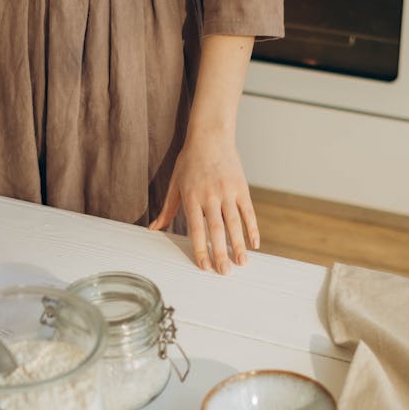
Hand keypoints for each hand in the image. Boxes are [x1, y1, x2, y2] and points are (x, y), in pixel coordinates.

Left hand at [148, 128, 259, 273]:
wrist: (210, 136)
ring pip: (235, 223)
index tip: (205, 267)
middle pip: (217, 230)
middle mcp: (210, 196)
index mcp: (192, 197)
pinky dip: (253, 228)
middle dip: (221, 253)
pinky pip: (248, 212)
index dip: (201, 250)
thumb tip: (153, 229)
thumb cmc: (190, 161)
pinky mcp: (241, 188)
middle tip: (225, 273)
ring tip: (242, 263)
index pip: (197, 229)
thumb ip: (167, 209)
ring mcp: (228, 192)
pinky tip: (255, 244)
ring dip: (239, 245)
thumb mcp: (175, 183)